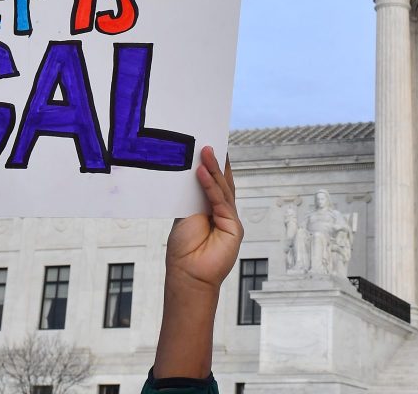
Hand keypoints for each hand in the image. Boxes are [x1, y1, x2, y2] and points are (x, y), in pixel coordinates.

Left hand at [164, 146, 241, 293]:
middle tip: (208, 142)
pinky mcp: (234, 226)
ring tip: (205, 151)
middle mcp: (223, 212)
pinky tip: (201, 173)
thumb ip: (194, 197)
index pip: (214, 183)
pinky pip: (220, 201)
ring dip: (213, 169)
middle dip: (216, 162)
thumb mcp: (186, 216)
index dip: (213, 166)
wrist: (188, 275)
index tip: (209, 146)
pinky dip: (210, 186)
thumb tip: (194, 172)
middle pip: (222, 182)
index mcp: (211, 209)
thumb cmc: (183, 249)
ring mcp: (230, 219)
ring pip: (222, 189)